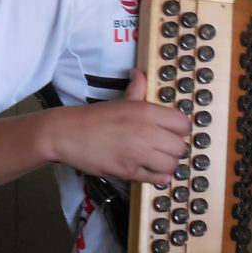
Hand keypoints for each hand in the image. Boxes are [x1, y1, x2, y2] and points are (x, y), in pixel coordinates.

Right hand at [49, 68, 189, 184]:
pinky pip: (156, 178)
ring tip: (158, 160)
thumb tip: (139, 73)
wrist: (68, 134)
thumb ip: (137, 88)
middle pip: (180, 146)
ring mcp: (138, 154)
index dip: (180, 129)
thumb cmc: (94, 118)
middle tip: (165, 147)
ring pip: (171, 164)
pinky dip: (157, 177)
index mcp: (146, 111)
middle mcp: (145, 132)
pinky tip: (151, 170)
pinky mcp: (129, 171)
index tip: (173, 131)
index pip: (183, 123)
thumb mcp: (121, 100)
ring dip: (167, 164)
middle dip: (175, 148)